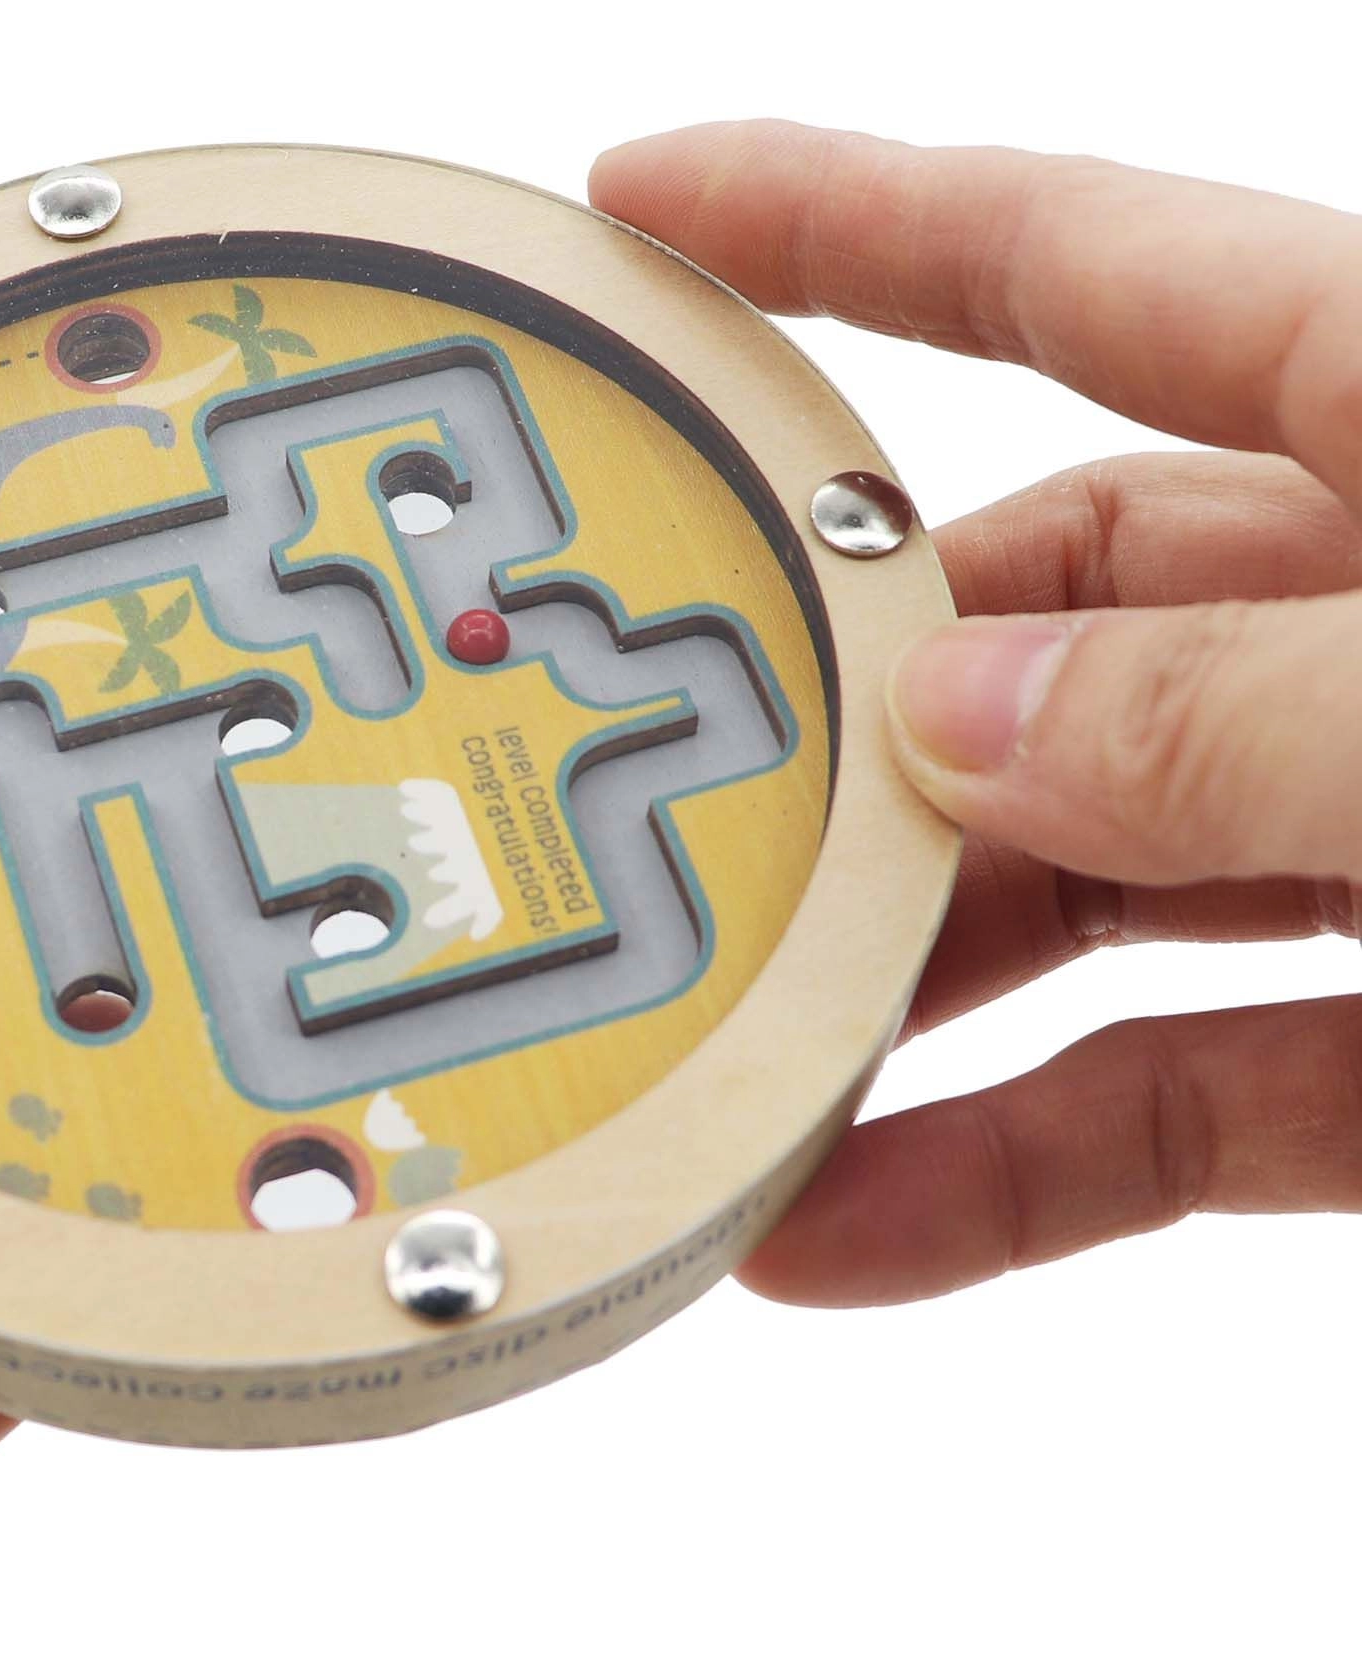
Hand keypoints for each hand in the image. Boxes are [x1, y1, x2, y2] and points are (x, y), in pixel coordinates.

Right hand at [591, 122, 1361, 1303]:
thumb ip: (1237, 716)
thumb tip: (961, 737)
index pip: (1069, 268)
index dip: (836, 221)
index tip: (638, 210)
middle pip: (1029, 627)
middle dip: (826, 717)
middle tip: (633, 785)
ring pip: (1078, 884)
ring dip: (889, 986)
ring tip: (703, 1062)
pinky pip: (1177, 1090)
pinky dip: (1014, 1164)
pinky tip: (841, 1231)